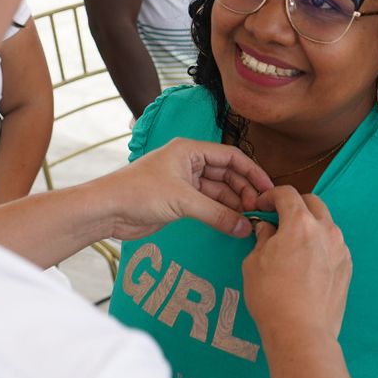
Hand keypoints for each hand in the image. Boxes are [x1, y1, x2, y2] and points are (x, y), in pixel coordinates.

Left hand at [97, 138, 273, 240]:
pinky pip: (208, 205)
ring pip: (218, 191)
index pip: (231, 157)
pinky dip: (221, 214)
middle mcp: (189, 163)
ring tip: (250, 221)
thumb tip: (245, 228)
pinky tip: (234, 225)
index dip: (252, 172)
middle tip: (259, 210)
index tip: (269, 189)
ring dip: (234, 205)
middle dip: (244, 191)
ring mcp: (184, 182)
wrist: (108, 210)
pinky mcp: (179, 201)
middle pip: (227, 174)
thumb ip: (217, 214)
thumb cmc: (139, 193)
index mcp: (189, 150)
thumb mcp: (183, 201)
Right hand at [243, 188, 350, 343]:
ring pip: (326, 224)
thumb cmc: (271, 296)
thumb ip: (262, 238)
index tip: (261, 206)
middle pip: (312, 203)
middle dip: (294, 205)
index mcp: (300, 222)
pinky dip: (320, 245)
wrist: (301, 332)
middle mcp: (326, 230)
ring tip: (294, 243)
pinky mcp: (347, 268)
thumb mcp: (254, 262)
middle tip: (278, 220)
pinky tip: (307, 263)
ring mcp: (340, 249)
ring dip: (310, 226)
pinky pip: (333, 246)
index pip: (286, 194)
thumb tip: (267, 229)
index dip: (270, 196)